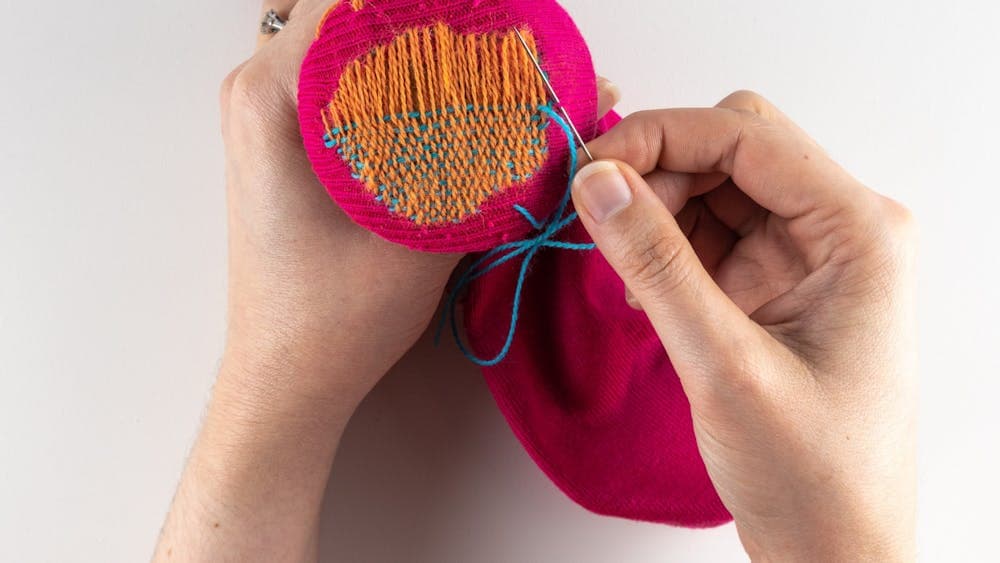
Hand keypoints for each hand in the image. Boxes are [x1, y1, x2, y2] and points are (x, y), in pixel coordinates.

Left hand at [155, 0, 620, 558]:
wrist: (288, 376)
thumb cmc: (334, 320)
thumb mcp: (427, 238)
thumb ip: (491, 168)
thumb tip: (561, 117)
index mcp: (272, 96)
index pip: (358, 1)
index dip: (439, 10)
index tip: (499, 25)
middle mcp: (257, 87)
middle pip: (354, 13)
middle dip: (435, 26)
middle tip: (502, 50)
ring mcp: (266, 110)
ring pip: (351, 44)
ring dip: (415, 52)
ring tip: (479, 76)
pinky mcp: (285, 137)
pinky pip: (343, 78)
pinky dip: (394, 81)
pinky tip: (444, 107)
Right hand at [571, 91, 916, 560]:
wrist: (834, 549)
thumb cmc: (811, 474)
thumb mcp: (724, 365)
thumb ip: (656, 265)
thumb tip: (596, 181)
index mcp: (857, 231)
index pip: (747, 136)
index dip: (659, 136)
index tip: (587, 167)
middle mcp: (839, 229)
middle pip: (732, 148)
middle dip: (658, 171)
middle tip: (598, 216)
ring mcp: (807, 256)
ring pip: (714, 187)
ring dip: (657, 212)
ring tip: (625, 271)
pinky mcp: (776, 285)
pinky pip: (708, 234)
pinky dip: (665, 248)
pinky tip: (644, 293)